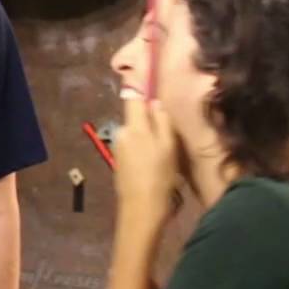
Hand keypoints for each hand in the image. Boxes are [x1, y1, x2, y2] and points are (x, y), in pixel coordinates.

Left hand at [114, 99, 178, 223]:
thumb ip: (162, 121)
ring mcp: (118, 148)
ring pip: (137, 132)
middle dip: (151, 119)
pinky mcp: (119, 162)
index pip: (133, 97)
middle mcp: (121, 133)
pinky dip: (145, 149)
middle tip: (170, 133)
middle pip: (137, 116)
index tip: (149, 79)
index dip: (140, 87)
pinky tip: (156, 163)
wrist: (141, 210)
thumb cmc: (160, 177)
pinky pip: (134, 146)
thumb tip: (155, 102)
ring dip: (149, 136)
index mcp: (133, 126)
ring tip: (166, 152)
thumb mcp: (168, 146)